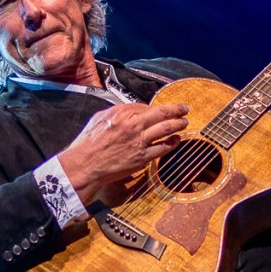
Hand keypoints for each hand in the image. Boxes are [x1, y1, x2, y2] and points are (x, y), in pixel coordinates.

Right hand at [58, 102, 189, 204]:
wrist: (85, 164)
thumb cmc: (88, 143)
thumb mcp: (99, 119)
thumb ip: (116, 113)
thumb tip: (128, 112)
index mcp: (121, 113)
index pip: (146, 106)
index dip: (155, 108)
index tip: (161, 110)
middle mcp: (133, 124)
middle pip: (162, 113)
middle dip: (176, 109)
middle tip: (185, 108)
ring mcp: (139, 141)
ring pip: (166, 128)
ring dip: (179, 124)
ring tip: (185, 122)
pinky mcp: (142, 157)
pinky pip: (163, 148)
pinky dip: (172, 143)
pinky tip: (177, 140)